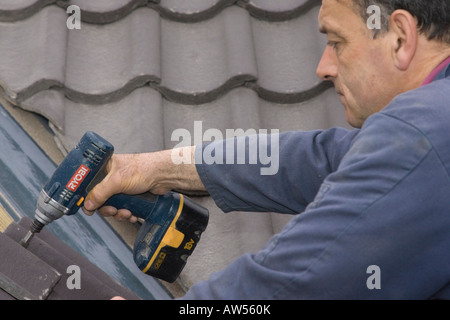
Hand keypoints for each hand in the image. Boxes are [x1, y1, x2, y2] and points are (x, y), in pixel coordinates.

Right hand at [82, 146, 204, 220]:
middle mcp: (112, 178)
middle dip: (107, 208)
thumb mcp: (116, 181)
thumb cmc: (143, 169)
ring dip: (118, 213)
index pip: (89, 184)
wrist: (162, 177)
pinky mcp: (131, 196)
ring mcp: (122, 187)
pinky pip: (123, 208)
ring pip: (112, 206)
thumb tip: (87, 204)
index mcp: (105, 168)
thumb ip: (100, 193)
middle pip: (100, 199)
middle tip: (112, 210)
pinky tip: (132, 213)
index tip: (89, 207)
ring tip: (125, 212)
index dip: (88, 197)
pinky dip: (126, 213)